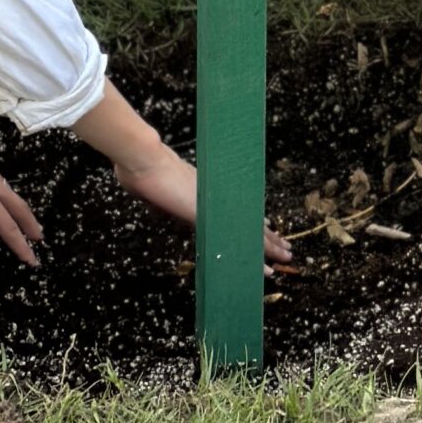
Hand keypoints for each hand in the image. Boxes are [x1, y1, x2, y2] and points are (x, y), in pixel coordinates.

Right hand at [72, 83, 291, 263]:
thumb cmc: (140, 167)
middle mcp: (215, 198)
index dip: (248, 221)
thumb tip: (135, 181)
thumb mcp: (147, 184)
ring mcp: (215, 206)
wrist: (142, 158)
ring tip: (286, 257)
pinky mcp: (212, 217)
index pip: (232, 210)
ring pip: (250, 230)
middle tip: (285, 248)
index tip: (265, 228)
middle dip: (267, 236)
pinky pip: (240, 238)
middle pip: (247, 220)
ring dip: (269, 245)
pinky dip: (255, 252)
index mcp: (203, 191)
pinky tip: (268, 264)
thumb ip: (150, 188)